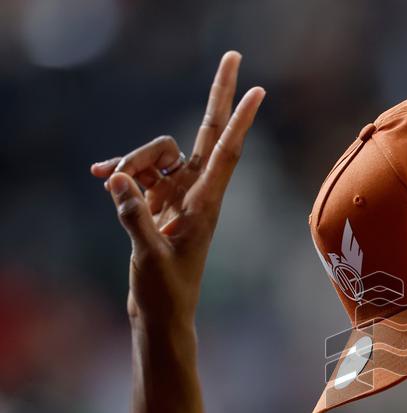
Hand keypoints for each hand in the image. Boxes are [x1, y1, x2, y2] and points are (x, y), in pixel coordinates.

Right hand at [91, 51, 264, 324]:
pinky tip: (99, 178)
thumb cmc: (165, 292)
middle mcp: (196, 191)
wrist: (161, 312)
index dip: (239, 120)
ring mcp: (177, 193)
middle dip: (219, 95)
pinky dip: (119, 171)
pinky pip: (138, 170)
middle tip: (234, 56)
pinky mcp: (158, 201)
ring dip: (132, 160)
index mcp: (206, 203)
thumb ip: (134, 218)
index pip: (225, 152)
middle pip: (206, 132)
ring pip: (157, 152)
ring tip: (112, 187)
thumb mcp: (149, 257)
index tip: (258, 91)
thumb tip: (116, 179)